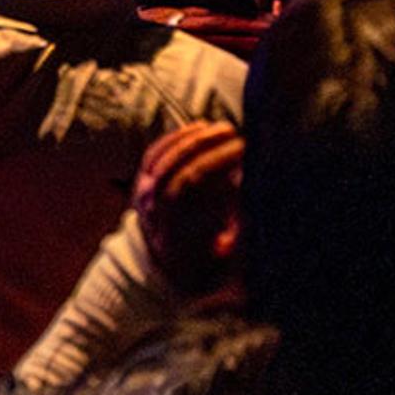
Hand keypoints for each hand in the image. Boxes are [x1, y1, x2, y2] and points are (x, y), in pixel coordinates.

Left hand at [130, 118, 243, 289]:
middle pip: (182, 177)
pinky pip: (155, 153)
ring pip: (167, 161)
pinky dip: (177, 138)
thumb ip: (237, 239)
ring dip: (198, 142)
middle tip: (242, 143)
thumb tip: (254, 210)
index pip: (197, 204)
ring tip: (226, 130)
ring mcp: (143, 196)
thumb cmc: (206, 266)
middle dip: (214, 157)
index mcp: (175, 239)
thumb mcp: (223, 263)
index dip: (223, 184)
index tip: (249, 169)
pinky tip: (200, 127)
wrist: (165, 267)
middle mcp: (155, 216)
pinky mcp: (141, 181)